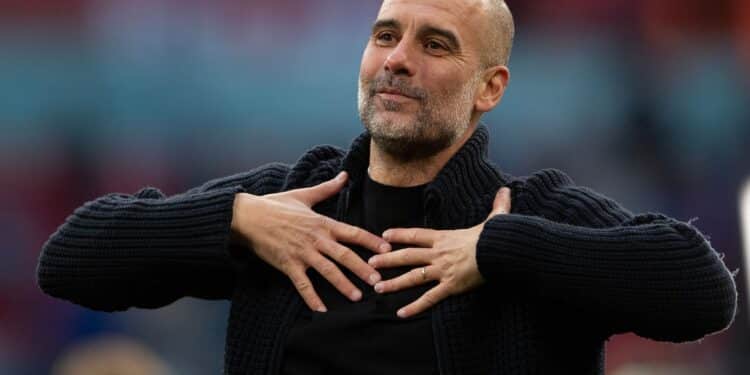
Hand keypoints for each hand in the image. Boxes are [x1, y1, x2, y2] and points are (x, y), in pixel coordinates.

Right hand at [231, 171, 391, 311]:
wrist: (248, 216)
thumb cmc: (275, 205)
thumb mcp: (304, 195)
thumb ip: (327, 188)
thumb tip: (344, 175)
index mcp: (322, 223)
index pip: (352, 232)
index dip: (371, 240)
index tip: (387, 249)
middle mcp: (315, 239)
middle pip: (344, 255)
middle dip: (363, 268)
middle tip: (378, 280)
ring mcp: (302, 253)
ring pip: (327, 271)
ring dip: (343, 284)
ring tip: (356, 296)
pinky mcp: (288, 265)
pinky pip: (302, 284)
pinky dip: (311, 298)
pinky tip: (321, 310)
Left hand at [367, 187, 510, 317]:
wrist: (501, 250)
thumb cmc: (498, 235)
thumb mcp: (495, 218)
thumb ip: (497, 205)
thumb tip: (506, 191)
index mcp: (445, 238)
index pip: (416, 235)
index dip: (400, 234)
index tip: (384, 235)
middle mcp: (438, 253)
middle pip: (407, 255)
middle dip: (387, 258)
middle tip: (370, 262)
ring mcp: (442, 270)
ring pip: (412, 277)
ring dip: (393, 283)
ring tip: (377, 287)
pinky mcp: (450, 286)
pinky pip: (429, 298)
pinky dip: (415, 307)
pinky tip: (401, 313)